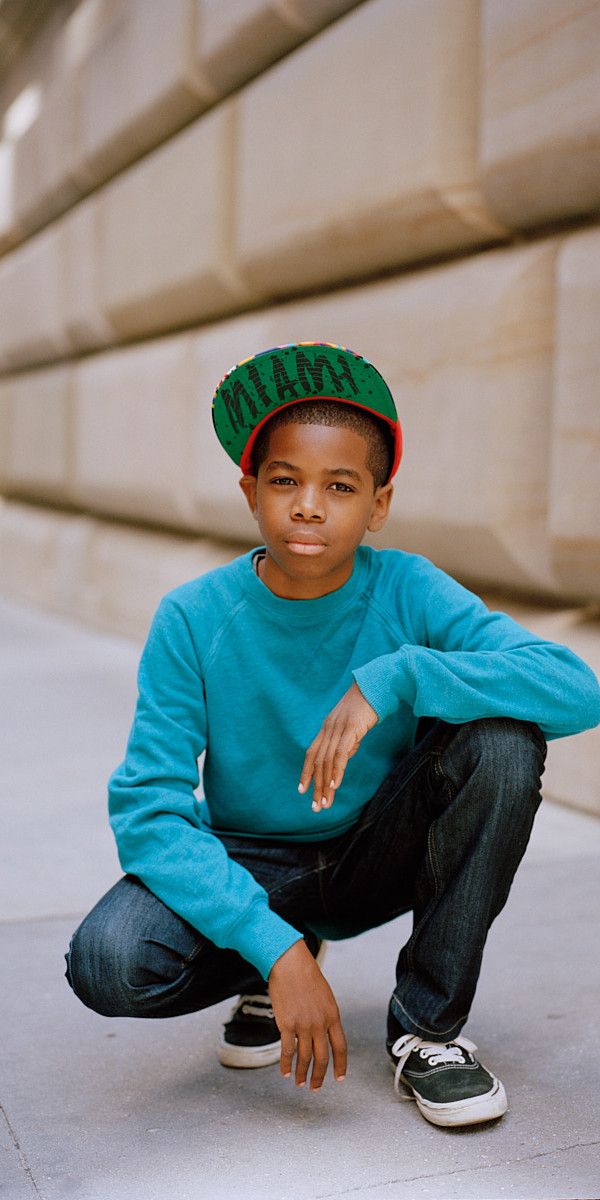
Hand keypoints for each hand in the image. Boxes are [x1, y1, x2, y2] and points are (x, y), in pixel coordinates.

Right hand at [268, 940, 346, 1090]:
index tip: (339, 1078)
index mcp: (333, 1016)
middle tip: (315, 1089)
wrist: (290, 964)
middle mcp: (320, 1023)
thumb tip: (322, 1034)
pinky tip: (285, 1072)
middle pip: (322, 1058)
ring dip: (302, 1074)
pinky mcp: (286, 1024)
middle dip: (319, 1076)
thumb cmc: (306, 976)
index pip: (340, 1047)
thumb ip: (326, 1016)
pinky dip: (286, 1064)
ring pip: (305, 1057)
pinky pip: (287, 1050)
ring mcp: (303, 1025)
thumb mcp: (325, 996)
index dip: (340, 1065)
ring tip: (299, 1083)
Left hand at [298, 681, 377, 811]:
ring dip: (325, 784)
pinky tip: (335, 785)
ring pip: (327, 761)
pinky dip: (336, 770)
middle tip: (316, 807)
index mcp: (327, 727)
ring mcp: (338, 728)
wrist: (377, 685)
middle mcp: (328, 728)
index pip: (312, 753)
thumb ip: (347, 743)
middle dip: (316, 786)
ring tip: (325, 803)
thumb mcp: (353, 726)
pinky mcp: (351, 728)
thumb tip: (343, 761)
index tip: (302, 791)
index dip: (306, 772)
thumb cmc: (367, 706)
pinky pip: (340, 753)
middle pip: (318, 761)